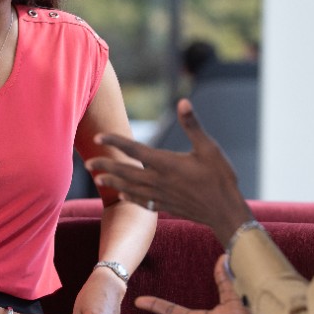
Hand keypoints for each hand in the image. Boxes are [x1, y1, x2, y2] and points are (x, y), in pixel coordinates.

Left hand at [86, 99, 251, 241]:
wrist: (225, 212)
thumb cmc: (220, 177)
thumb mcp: (209, 147)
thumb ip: (193, 125)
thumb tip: (183, 102)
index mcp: (167, 163)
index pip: (134, 150)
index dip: (115, 142)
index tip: (98, 136)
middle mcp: (159, 180)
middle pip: (126, 171)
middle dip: (106, 166)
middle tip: (87, 162)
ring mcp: (161, 195)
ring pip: (130, 188)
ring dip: (113, 182)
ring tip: (97, 178)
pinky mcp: (166, 206)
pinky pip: (142, 202)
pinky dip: (129, 197)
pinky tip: (121, 195)